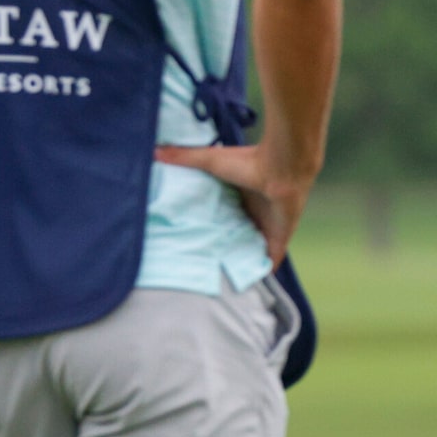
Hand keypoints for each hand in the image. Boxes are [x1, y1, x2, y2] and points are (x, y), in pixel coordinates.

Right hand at [154, 144, 310, 264]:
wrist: (282, 169)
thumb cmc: (248, 162)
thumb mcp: (209, 159)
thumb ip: (184, 157)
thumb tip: (153, 150)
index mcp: (240, 196)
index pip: (224, 213)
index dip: (212, 223)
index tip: (193, 235)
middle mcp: (254, 213)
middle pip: (236, 232)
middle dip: (224, 244)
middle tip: (202, 260)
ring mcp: (267, 227)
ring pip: (251, 248)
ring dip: (240, 259)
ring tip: (220, 277)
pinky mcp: (278, 240)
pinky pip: (269, 261)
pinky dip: (262, 271)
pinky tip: (250, 285)